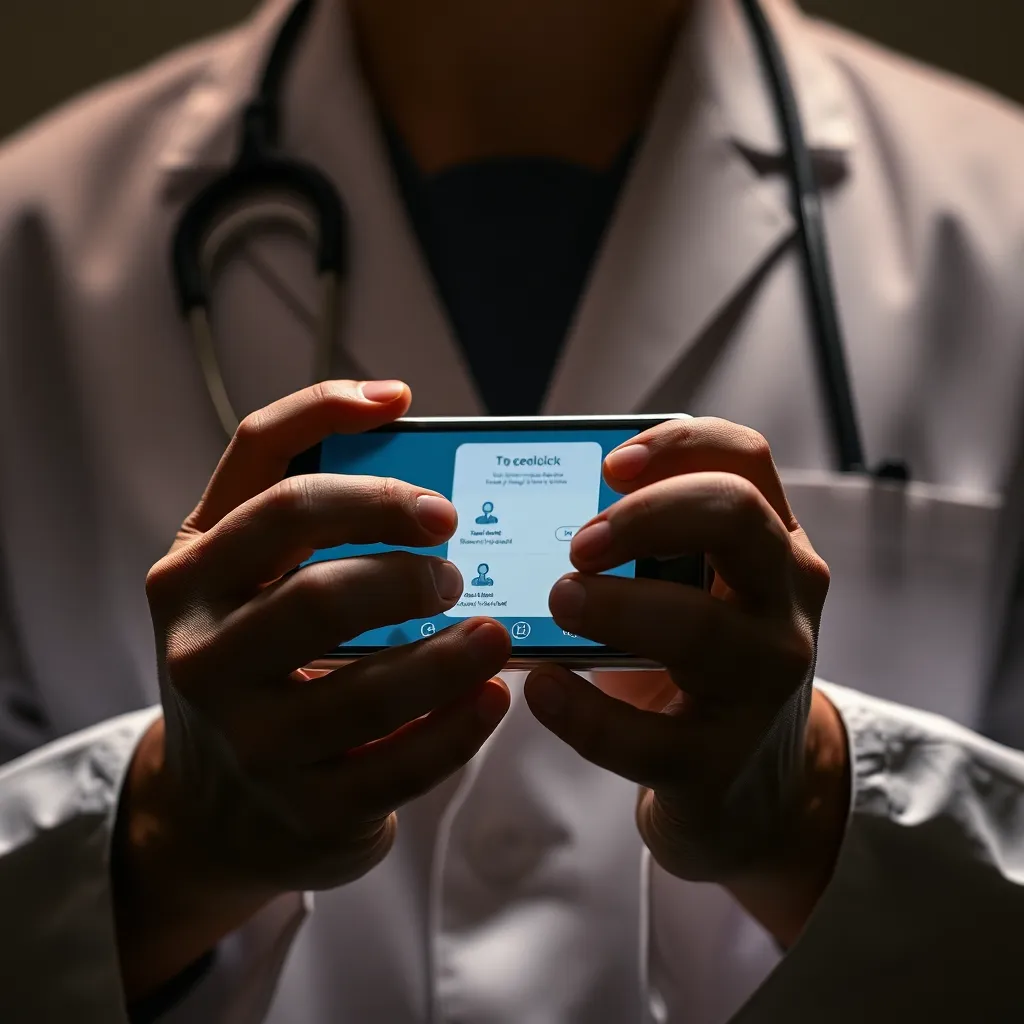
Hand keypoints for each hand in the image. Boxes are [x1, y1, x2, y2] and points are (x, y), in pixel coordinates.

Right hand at [115, 380, 510, 999]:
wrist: (212, 804)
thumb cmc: (247, 656)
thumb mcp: (238, 574)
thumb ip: (292, 492)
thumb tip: (391, 405)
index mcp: (190, 577)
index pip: (275, 496)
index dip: (368, 483)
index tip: (437, 492)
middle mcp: (204, 655)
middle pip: (323, 596)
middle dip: (410, 575)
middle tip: (455, 570)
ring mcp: (250, 741)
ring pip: (366, 690)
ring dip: (451, 655)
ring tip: (493, 633)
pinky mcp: (303, 808)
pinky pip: (399, 766)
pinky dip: (458, 729)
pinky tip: (491, 699)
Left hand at [523, 418, 847, 942]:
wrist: (751, 786)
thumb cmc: (699, 666)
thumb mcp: (695, 592)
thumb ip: (649, 546)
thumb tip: (544, 499)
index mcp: (773, 547)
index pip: (745, 459)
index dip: (677, 443)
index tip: (610, 464)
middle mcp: (783, 605)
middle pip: (735, 518)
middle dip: (645, 516)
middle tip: (578, 544)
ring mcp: (761, 685)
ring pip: (698, 629)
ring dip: (613, 607)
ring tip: (559, 603)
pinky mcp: (717, 763)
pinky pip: (643, 737)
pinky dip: (580, 709)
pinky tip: (542, 688)